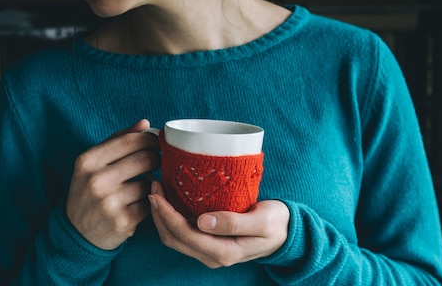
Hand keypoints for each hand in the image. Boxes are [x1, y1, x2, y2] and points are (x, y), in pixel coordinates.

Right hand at [66, 119, 159, 249]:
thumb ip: (118, 140)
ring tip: (144, 184)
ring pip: (149, 182)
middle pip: (144, 159)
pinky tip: (141, 202)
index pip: (130, 140)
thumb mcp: (93, 164)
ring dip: (152, 182)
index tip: (157, 142)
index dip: (150, 139)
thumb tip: (145, 123)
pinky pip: (150, 202)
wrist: (77, 233)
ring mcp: (109, 202)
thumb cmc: (89, 191)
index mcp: (87, 161)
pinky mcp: (123, 221)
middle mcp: (96, 180)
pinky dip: (150, 201)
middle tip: (159, 160)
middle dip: (157, 158)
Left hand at [149, 181, 289, 267]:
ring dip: (161, 216)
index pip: (184, 234)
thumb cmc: (277, 223)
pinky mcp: (208, 244)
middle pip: (173, 238)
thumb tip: (203, 222)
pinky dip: (170, 217)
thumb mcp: (262, 220)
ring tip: (158, 190)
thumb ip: (234, 223)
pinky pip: (181, 234)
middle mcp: (212, 257)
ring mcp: (209, 252)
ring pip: (174, 238)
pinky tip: (169, 199)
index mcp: (224, 252)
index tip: (157, 192)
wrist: (287, 233)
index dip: (166, 214)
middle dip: (158, 213)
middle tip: (154, 185)